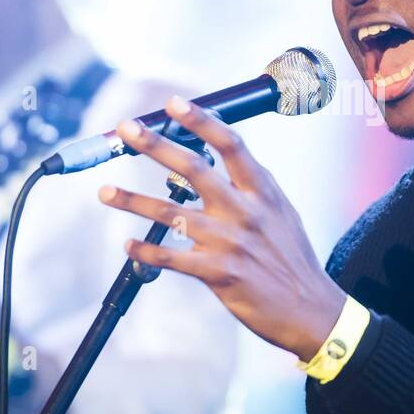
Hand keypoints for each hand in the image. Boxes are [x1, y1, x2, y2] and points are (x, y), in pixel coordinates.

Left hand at [98, 96, 346, 361]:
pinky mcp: (219, 273)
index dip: (201, 121)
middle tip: (126, 128)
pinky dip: (146, 251)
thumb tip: (227, 156)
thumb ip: (254, 185)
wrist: (309, 309)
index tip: (174, 103)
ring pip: (170, 213)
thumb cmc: (292, 259)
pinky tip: (128, 244)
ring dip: (132, 200)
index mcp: (263, 191)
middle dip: (155, 144)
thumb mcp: (282, 212)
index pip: (231, 145)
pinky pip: (172, 258)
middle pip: (194, 168)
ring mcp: (230, 242)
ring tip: (104, 191)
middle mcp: (245, 211)